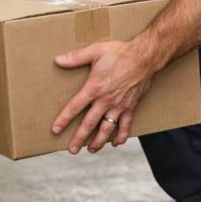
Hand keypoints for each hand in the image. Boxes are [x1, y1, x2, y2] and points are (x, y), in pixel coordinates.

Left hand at [51, 39, 157, 153]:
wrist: (144, 57)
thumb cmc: (120, 52)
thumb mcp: (95, 51)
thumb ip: (75, 57)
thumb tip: (57, 60)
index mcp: (94, 88)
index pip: (75, 107)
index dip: (64, 119)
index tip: (55, 130)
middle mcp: (106, 101)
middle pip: (89, 124)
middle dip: (79, 138)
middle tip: (72, 150)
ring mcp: (119, 106)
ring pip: (107, 129)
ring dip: (98, 142)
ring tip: (91, 150)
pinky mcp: (130, 107)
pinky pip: (125, 126)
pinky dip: (121, 136)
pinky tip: (115, 143)